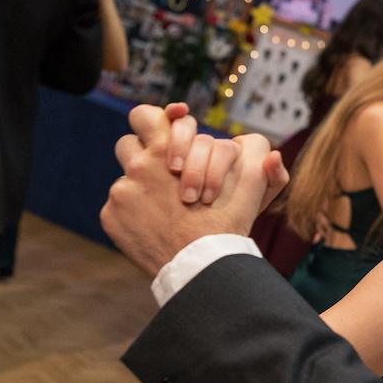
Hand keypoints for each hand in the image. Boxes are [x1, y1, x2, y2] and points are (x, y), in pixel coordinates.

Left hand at [101, 105, 288, 276]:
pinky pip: (118, 207)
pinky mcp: (110, 217)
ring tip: (162, 205)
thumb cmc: (225, 226)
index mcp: (165, 150)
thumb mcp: (249, 191)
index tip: (165, 129)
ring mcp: (121, 192)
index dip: (154, 119)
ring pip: (124, 179)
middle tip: (163, 172)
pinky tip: (154, 228)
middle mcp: (138, 166)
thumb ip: (259, 166)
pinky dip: (132, 215)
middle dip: (142, 154)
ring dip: (139, 186)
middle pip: (127, 143)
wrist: (199, 267)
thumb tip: (271, 155)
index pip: (145, 115)